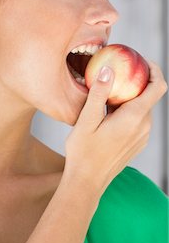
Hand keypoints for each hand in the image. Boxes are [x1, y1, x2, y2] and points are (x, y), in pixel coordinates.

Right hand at [63, 60, 167, 195]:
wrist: (87, 182)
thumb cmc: (83, 152)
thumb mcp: (87, 120)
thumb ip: (99, 93)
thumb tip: (108, 70)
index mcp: (134, 118)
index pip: (157, 87)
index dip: (154, 70)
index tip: (141, 61)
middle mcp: (144, 127)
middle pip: (149, 96)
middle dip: (137, 82)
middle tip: (117, 73)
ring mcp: (142, 137)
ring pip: (143, 109)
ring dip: (130, 98)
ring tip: (108, 94)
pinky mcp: (137, 144)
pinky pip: (138, 121)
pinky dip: (129, 111)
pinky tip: (108, 114)